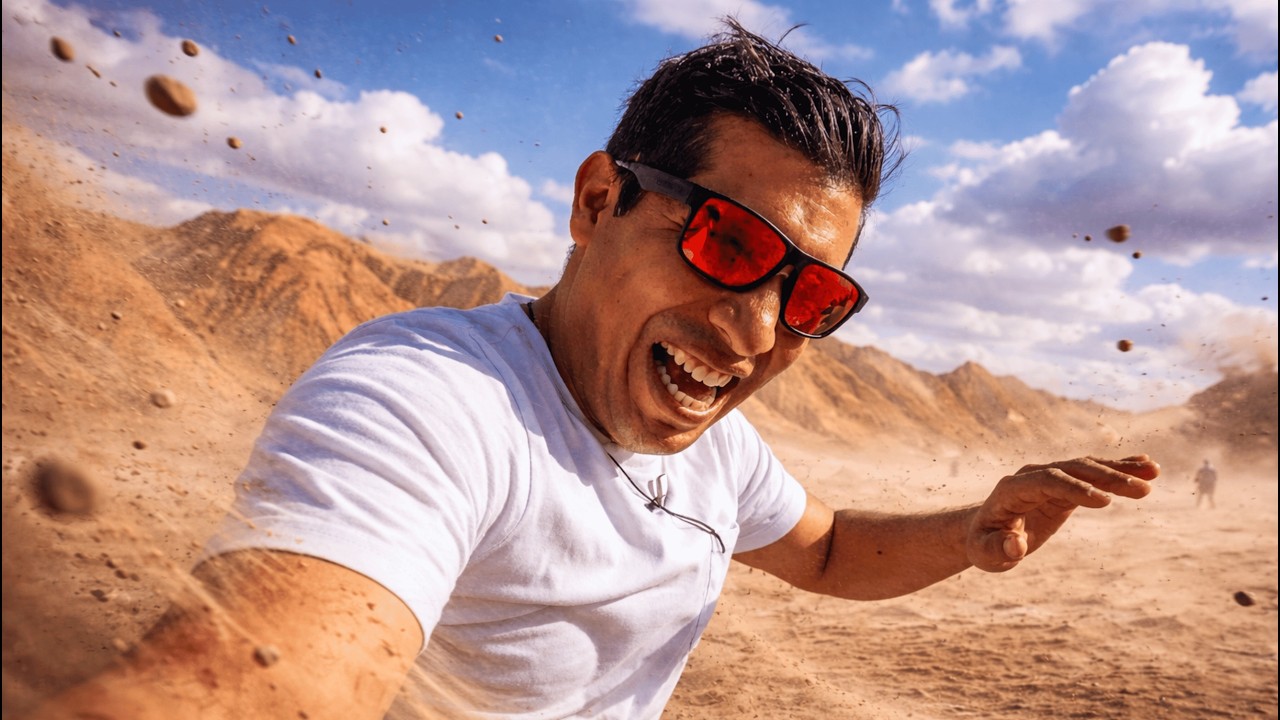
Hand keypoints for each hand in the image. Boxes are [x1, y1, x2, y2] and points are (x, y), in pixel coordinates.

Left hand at [966, 455, 1158, 571]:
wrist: (984, 530)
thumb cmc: (984, 544)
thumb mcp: (984, 553)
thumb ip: (998, 549)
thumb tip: (1016, 545)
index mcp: (1012, 489)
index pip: (1047, 481)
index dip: (1075, 489)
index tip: (1105, 502)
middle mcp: (1032, 475)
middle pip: (1073, 470)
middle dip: (1107, 478)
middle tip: (1143, 491)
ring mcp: (1050, 476)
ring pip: (1087, 467)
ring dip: (1120, 470)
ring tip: (1153, 473)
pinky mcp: (1065, 484)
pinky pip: (1093, 474)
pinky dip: (1118, 468)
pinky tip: (1145, 465)